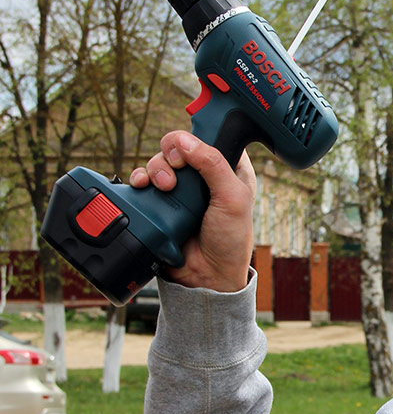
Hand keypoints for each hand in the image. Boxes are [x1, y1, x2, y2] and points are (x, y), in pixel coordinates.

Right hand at [129, 131, 255, 292]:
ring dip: (155, 168)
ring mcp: (182, 190)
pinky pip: (144, 182)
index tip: (191, 148)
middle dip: (171, 153)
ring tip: (163, 186)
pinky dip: (139, 180)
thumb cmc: (230, 241)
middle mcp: (205, 176)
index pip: (212, 136)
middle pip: (178, 146)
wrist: (207, 277)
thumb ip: (212, 165)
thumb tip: (183, 141)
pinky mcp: (162, 203)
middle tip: (176, 169)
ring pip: (159, 162)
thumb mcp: (232, 199)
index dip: (199, 135)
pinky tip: (143, 186)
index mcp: (230, 169)